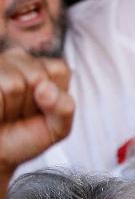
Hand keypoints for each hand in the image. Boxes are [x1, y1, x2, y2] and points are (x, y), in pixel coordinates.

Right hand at [0, 49, 73, 177]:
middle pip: (36, 76)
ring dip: (10, 108)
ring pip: (14, 85)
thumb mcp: (56, 128)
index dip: (52, 97)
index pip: (58, 70)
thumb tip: (46, 88)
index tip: (38, 110)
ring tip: (4, 114)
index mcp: (41, 67)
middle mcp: (16, 60)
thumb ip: (64, 108)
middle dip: (29, 104)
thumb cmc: (22, 138)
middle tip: (18, 115)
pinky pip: (0, 94)